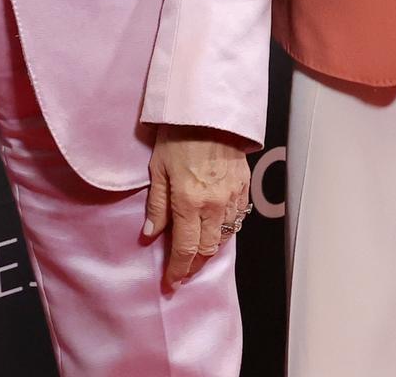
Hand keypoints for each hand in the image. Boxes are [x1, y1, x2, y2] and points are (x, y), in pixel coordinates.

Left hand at [142, 126, 251, 289]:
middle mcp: (214, 205)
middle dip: (193, 266)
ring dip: (209, 251)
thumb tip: (151, 234)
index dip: (178, 270)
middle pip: (206, 249)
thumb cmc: (178, 136)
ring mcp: (232, 197)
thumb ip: (157, 204)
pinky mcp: (244, 188)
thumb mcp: (158, 169)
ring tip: (196, 257)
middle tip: (182, 273)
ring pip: (224, 238)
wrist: (210, 112)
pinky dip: (225, 232)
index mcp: (189, 202)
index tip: (170, 283)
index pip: (185, 249)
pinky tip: (215, 232)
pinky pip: (237, 220)